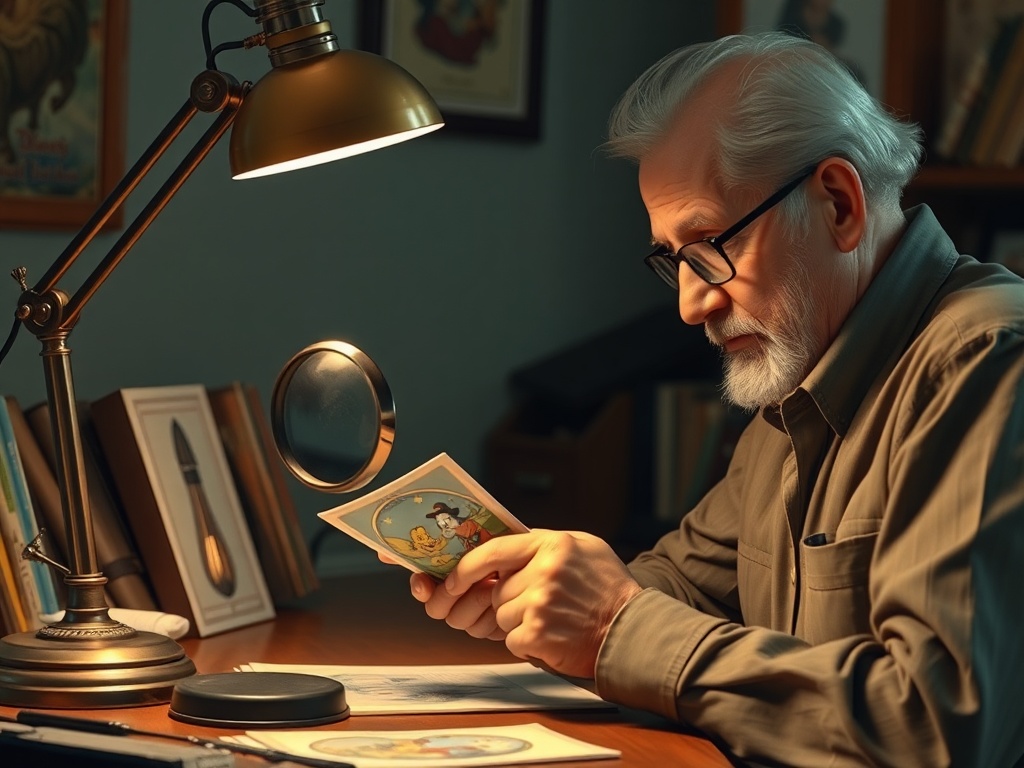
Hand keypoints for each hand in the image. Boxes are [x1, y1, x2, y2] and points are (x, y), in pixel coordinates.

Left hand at [421, 529, 643, 677]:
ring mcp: (539, 603)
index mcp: (551, 544)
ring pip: (502, 616)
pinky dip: (527, 643)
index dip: (467, 567)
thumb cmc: (608, 587)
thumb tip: (504, 546)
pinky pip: (511, 639)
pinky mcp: (537, 633)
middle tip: (540, 605)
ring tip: (552, 620)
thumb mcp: (583, 547)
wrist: (632, 630)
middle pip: (497, 590)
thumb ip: (544, 543)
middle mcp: (543, 571)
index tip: (453, 580)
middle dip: (510, 601)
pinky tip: (553, 636)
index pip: (493, 550)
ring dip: (519, 623)